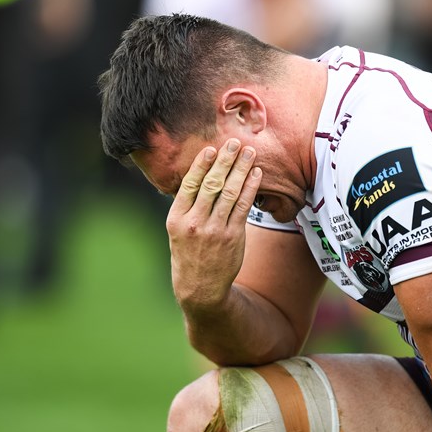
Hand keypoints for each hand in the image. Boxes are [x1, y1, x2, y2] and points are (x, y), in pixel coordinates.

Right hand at [166, 138, 261, 308]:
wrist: (200, 288)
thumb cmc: (188, 255)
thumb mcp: (177, 231)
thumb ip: (187, 207)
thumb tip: (199, 176)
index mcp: (176, 219)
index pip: (189, 184)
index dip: (201, 164)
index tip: (211, 149)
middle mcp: (194, 222)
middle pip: (211, 184)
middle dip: (225, 161)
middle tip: (235, 142)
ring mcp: (214, 230)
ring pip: (229, 193)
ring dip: (241, 169)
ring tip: (249, 153)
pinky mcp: (232, 237)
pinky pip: (243, 207)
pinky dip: (250, 188)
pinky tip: (256, 175)